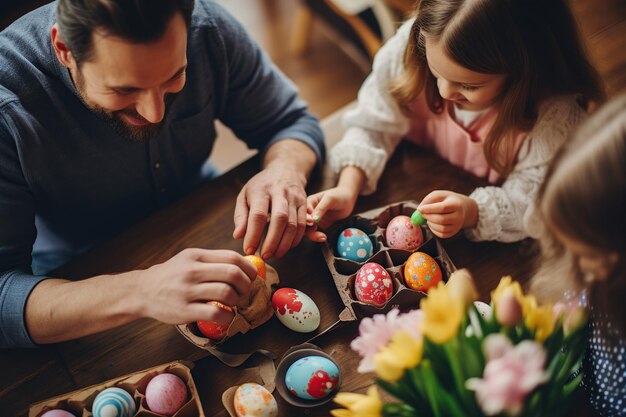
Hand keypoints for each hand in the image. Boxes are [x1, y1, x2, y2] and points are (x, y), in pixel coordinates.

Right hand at [136, 249, 255, 324]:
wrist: (142, 291)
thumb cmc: (173, 276)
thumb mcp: (190, 260)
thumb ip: (213, 261)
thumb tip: (246, 265)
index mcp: (196, 256)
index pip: (232, 257)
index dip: (249, 268)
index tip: (252, 277)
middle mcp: (192, 271)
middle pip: (233, 274)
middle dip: (246, 285)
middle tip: (245, 293)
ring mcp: (187, 291)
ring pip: (226, 293)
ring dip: (237, 300)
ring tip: (233, 304)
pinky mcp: (184, 311)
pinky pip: (215, 313)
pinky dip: (228, 316)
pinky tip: (226, 316)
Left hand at [233, 165, 307, 258]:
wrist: (285, 170)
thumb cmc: (261, 186)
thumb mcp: (245, 196)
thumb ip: (241, 216)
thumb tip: (238, 236)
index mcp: (262, 190)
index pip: (258, 214)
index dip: (254, 234)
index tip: (248, 249)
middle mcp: (280, 192)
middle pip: (280, 219)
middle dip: (272, 241)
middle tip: (264, 256)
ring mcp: (295, 197)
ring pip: (294, 224)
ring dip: (284, 243)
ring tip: (275, 254)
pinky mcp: (305, 204)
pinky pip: (303, 225)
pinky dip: (295, 239)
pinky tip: (286, 247)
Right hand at [305, 185, 358, 241]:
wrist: (349, 199)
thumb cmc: (339, 195)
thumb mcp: (329, 199)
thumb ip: (321, 208)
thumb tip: (312, 219)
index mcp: (309, 203)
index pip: (303, 213)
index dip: (305, 219)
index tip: (312, 222)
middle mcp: (310, 212)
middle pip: (303, 223)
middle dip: (309, 229)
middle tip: (318, 232)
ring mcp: (315, 219)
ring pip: (308, 230)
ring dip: (313, 235)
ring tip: (323, 237)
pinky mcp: (321, 225)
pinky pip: (316, 233)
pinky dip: (318, 237)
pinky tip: (324, 237)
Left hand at [418, 190, 477, 237]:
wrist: (459, 208)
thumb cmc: (445, 200)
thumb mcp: (438, 195)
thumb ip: (428, 200)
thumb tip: (419, 210)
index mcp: (456, 204)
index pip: (443, 208)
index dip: (429, 209)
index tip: (419, 209)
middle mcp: (459, 216)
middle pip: (441, 220)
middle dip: (428, 217)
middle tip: (422, 214)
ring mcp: (457, 226)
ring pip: (441, 229)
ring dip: (430, 223)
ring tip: (428, 217)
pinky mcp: (453, 232)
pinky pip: (441, 234)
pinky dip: (433, 229)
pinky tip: (432, 222)